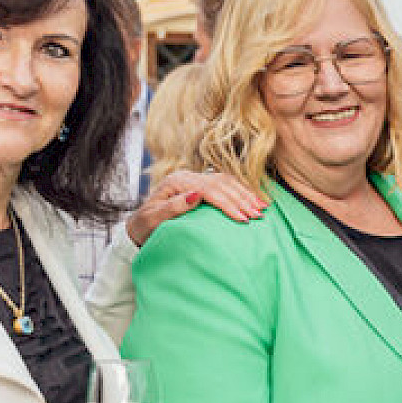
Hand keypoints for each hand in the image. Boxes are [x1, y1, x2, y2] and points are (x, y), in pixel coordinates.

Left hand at [125, 169, 264, 245]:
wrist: (139, 225)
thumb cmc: (145, 226)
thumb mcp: (153, 219)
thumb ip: (172, 207)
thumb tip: (196, 195)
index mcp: (177, 182)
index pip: (208, 189)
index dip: (227, 203)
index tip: (242, 218)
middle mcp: (187, 176)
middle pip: (221, 183)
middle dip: (241, 199)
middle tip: (258, 215)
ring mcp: (195, 179)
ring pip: (226, 181)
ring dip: (245, 194)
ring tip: (262, 208)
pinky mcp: (201, 184)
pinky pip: (226, 183)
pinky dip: (242, 191)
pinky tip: (254, 199)